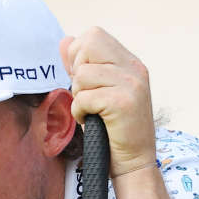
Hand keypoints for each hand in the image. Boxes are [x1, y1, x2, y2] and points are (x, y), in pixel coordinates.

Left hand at [60, 28, 155, 177]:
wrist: (134, 163)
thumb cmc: (113, 130)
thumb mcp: (98, 92)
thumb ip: (82, 66)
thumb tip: (65, 41)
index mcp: (130, 63)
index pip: (94, 35)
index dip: (79, 56)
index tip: (85, 82)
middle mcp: (134, 68)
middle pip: (88, 44)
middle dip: (77, 70)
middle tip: (87, 94)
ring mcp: (131, 84)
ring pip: (82, 74)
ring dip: (79, 96)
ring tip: (92, 111)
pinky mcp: (123, 102)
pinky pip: (83, 97)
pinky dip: (80, 112)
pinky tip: (93, 121)